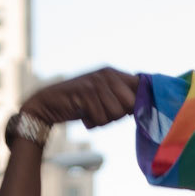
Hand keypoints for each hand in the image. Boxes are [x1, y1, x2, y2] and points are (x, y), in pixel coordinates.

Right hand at [22, 67, 137, 132]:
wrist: (50, 104)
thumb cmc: (81, 105)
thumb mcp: (104, 99)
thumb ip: (123, 100)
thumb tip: (144, 108)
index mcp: (114, 73)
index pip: (140, 86)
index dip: (138, 103)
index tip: (128, 112)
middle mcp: (108, 74)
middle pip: (131, 104)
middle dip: (117, 115)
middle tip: (102, 112)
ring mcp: (97, 81)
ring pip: (116, 113)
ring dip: (103, 120)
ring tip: (91, 113)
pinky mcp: (86, 91)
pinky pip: (102, 117)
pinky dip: (93, 122)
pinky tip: (83, 115)